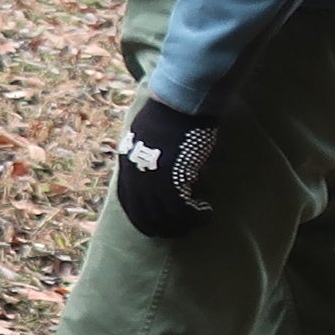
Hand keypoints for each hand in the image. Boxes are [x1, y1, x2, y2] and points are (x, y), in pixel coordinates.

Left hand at [113, 97, 219, 239]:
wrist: (178, 103)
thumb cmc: (168, 115)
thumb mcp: (145, 138)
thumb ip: (145, 157)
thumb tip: (154, 174)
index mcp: (127, 165)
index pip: (128, 203)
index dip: (142, 219)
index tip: (156, 228)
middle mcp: (136, 176)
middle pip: (145, 215)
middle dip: (164, 228)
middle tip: (182, 231)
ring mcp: (153, 178)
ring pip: (166, 216)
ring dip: (184, 224)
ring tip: (199, 220)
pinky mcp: (173, 177)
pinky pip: (183, 208)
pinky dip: (196, 215)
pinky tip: (207, 212)